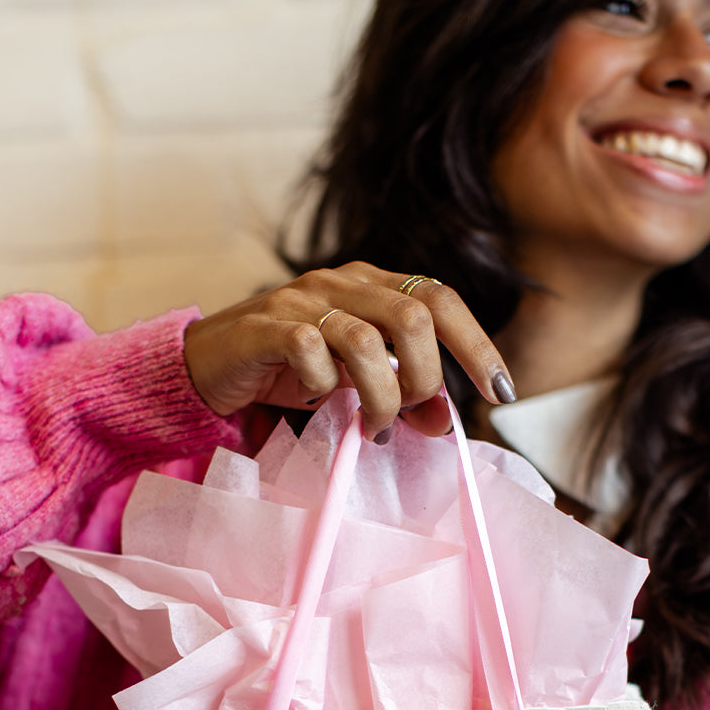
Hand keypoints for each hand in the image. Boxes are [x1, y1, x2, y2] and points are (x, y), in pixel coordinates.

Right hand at [181, 262, 514, 440]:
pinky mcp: (267, 325)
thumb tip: (447, 422)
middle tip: (413, 416)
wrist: (209, 366)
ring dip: (382, 396)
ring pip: (368, 339)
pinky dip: (326, 386)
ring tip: (373, 428)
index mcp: (371, 285)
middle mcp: (342, 281)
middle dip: (426, 377)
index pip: (440, 298)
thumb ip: (400, 395)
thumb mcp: (354, 385)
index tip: (499, 392)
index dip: (476, 344)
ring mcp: (302, 299)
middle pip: (414, 315)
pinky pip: (312, 350)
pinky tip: (319, 401)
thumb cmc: (287, 371)